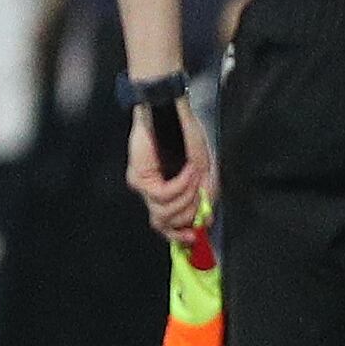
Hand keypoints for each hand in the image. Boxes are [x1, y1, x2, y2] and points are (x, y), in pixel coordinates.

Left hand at [127, 97, 212, 242]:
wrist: (169, 110)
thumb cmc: (184, 134)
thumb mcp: (203, 168)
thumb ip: (203, 195)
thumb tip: (205, 221)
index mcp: (164, 192)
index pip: (166, 225)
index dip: (181, 235)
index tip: (197, 234)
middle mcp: (151, 192)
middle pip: (165, 223)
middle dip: (189, 214)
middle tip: (201, 198)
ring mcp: (142, 186)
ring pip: (164, 212)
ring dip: (187, 197)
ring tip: (196, 177)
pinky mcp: (139, 177)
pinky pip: (164, 194)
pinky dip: (181, 185)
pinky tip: (190, 171)